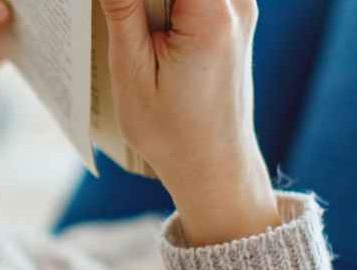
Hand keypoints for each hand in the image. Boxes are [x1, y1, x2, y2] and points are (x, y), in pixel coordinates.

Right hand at [99, 0, 278, 244]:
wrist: (215, 166)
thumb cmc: (172, 132)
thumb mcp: (132, 72)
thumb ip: (122, 7)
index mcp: (211, 16)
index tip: (118, 6)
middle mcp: (235, 3)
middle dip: (144, 1)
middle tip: (117, 13)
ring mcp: (240, 7)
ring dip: (151, 2)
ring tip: (134, 31)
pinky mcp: (234, 15)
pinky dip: (167, 2)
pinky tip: (143, 17)